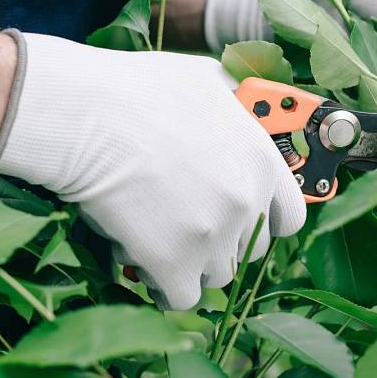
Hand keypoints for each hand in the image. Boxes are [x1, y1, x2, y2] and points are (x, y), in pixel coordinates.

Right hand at [0, 34, 306, 309]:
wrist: (86, 117)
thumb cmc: (135, 89)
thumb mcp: (205, 80)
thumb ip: (234, 106)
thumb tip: (242, 107)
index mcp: (261, 160)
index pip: (290, 216)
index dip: (264, 221)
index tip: (240, 222)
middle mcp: (246, 202)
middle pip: (249, 250)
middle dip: (220, 243)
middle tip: (183, 226)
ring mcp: (213, 237)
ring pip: (216, 276)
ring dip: (189, 265)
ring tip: (154, 239)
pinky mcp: (174, 265)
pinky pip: (181, 297)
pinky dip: (163, 287)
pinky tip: (141, 263)